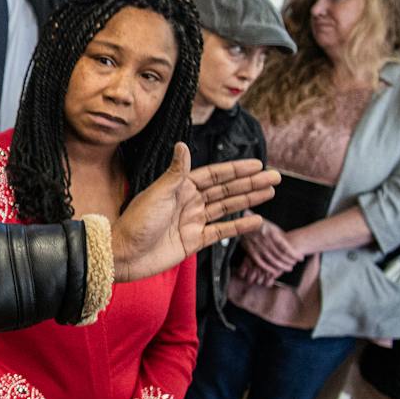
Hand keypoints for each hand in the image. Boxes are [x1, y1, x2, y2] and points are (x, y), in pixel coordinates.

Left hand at [111, 143, 278, 281]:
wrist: (124, 254)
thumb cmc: (137, 222)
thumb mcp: (158, 193)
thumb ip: (176, 172)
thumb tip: (183, 144)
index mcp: (180, 187)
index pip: (214, 175)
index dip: (236, 169)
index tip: (258, 164)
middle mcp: (188, 202)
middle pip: (225, 190)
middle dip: (250, 183)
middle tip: (275, 177)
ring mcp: (192, 221)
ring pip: (227, 208)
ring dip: (248, 199)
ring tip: (270, 192)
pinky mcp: (193, 241)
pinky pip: (221, 231)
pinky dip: (238, 227)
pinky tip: (256, 220)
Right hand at [241, 221, 301, 275]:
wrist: (243, 223)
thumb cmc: (260, 224)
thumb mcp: (272, 226)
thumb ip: (280, 236)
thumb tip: (291, 245)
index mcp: (272, 233)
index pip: (286, 247)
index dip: (294, 254)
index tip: (301, 258)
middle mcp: (265, 240)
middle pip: (280, 255)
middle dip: (289, 261)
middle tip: (295, 264)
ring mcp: (257, 246)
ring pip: (272, 260)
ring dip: (281, 266)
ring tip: (288, 268)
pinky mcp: (251, 251)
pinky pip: (260, 262)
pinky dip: (268, 268)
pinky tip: (274, 272)